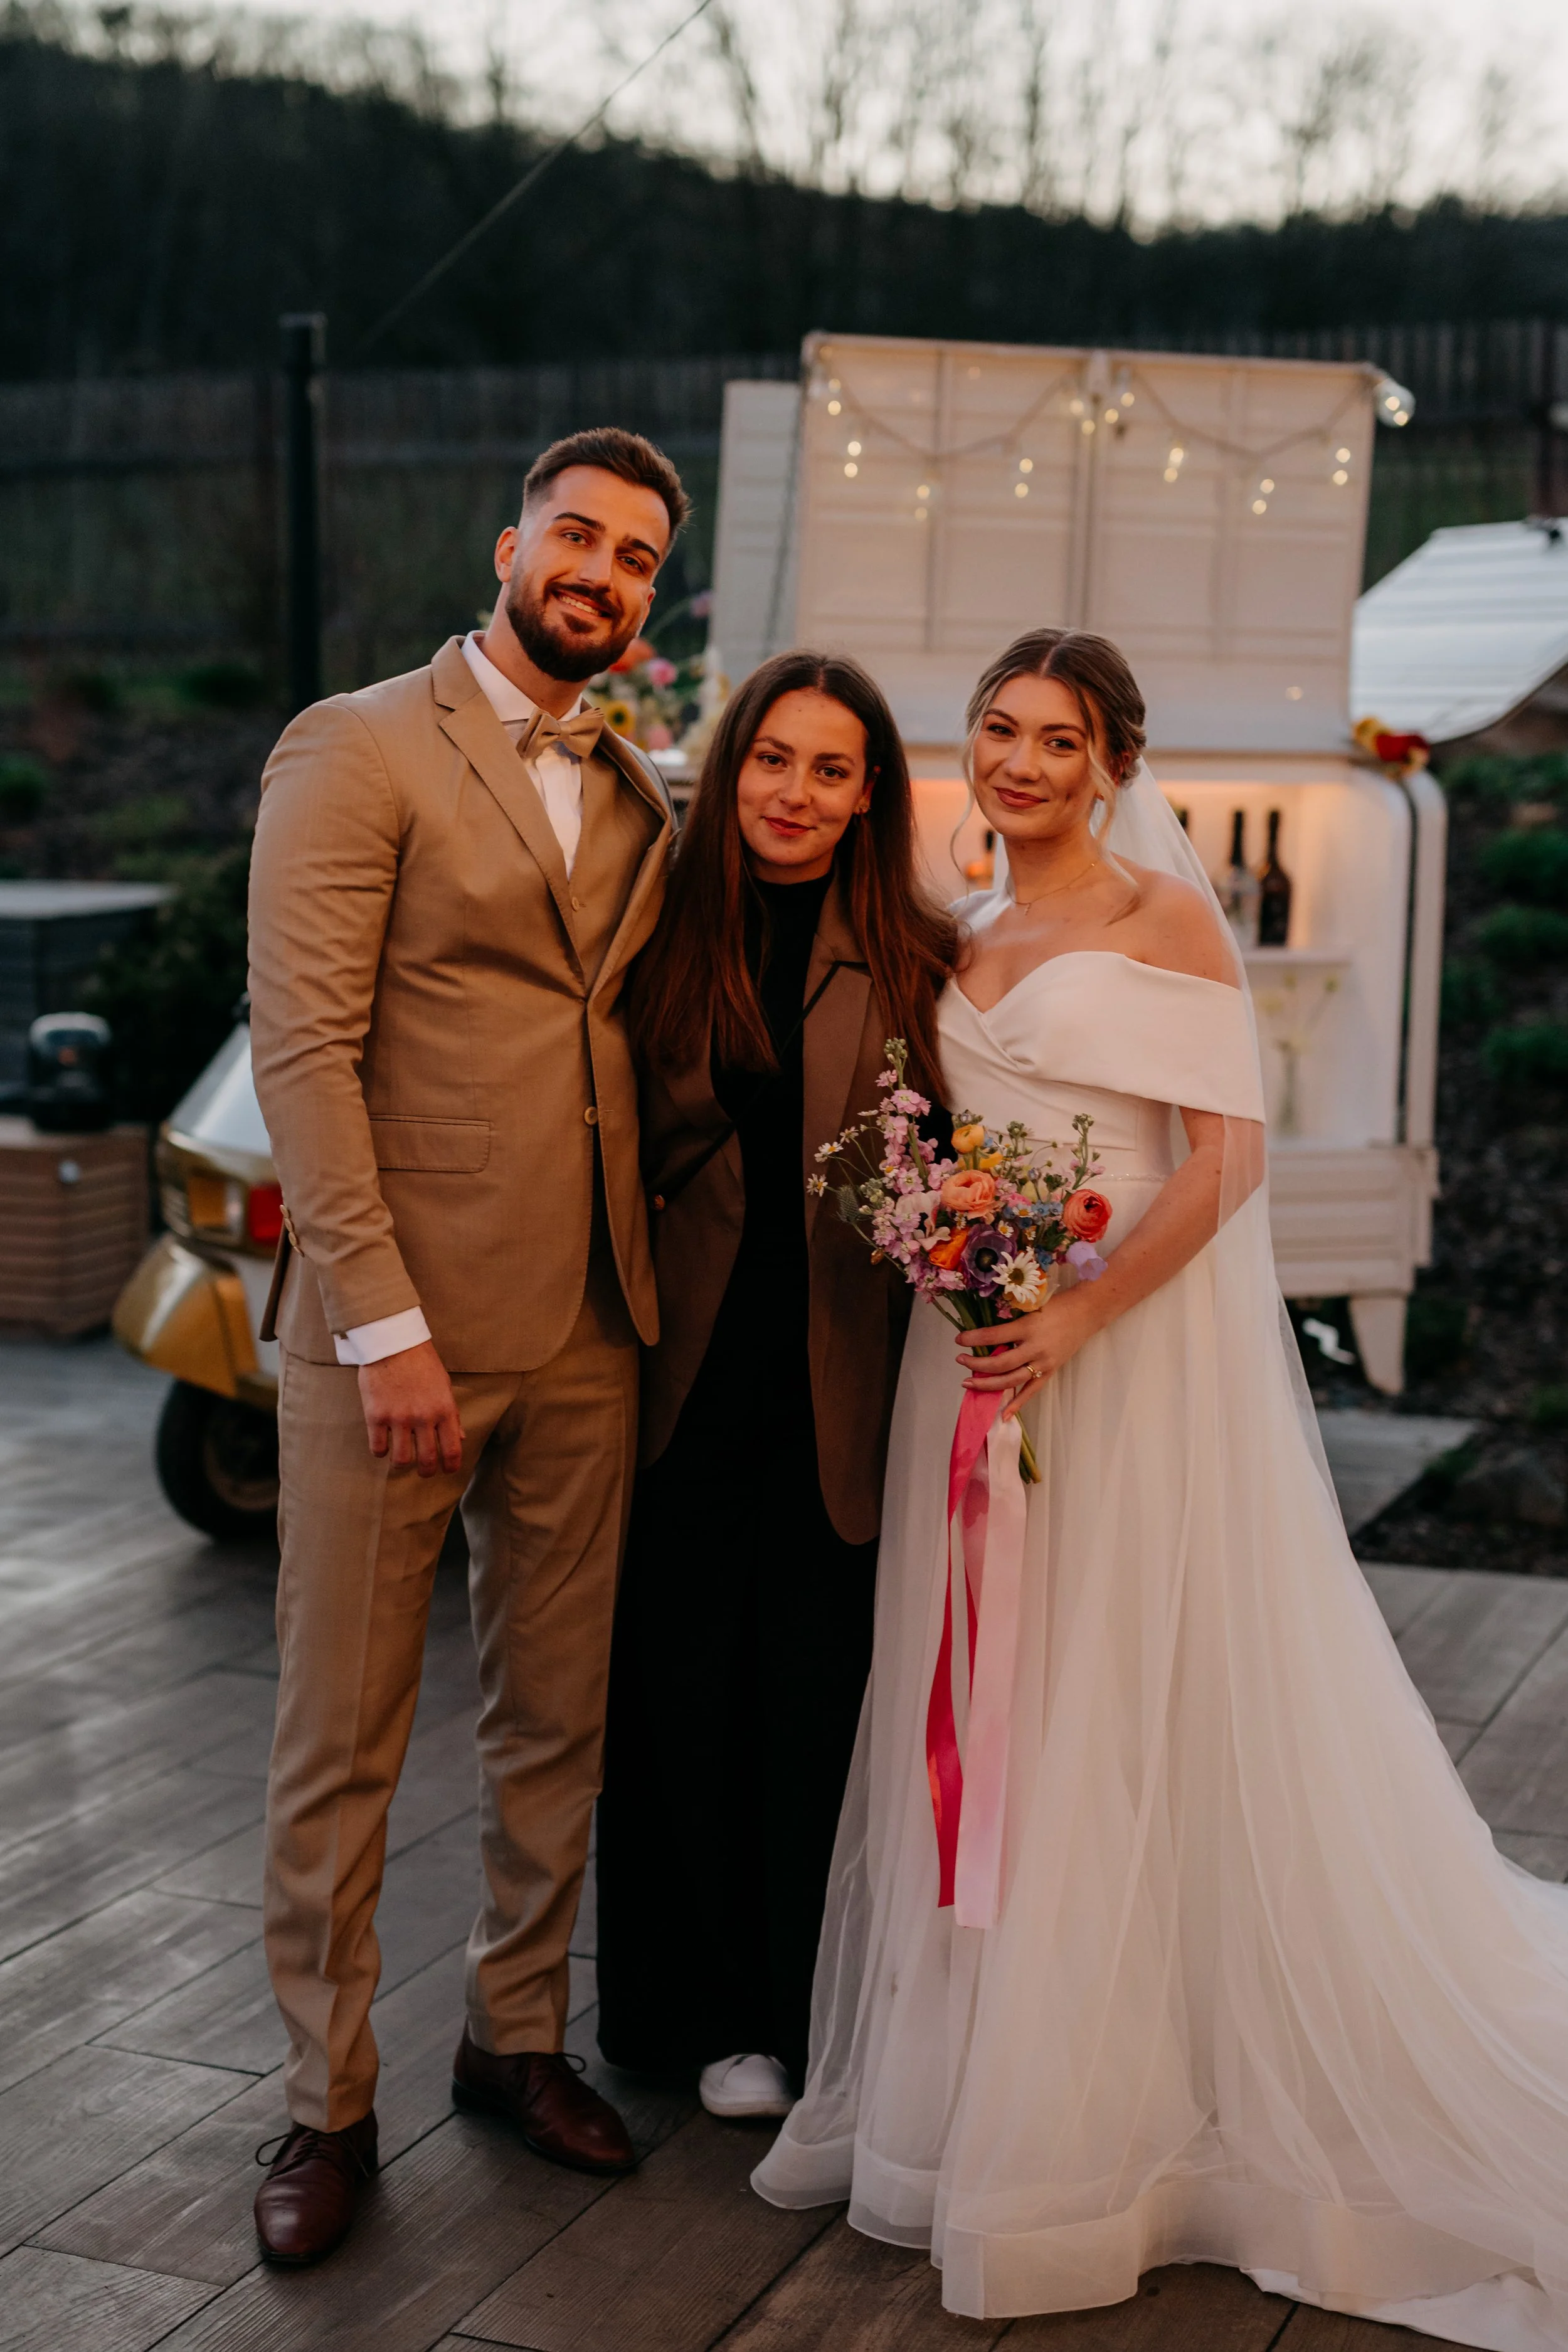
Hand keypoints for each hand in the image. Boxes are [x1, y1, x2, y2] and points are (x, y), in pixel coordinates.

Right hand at [358, 1340, 463, 1475]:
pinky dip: (381, 1452)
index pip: (452, 1450)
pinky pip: (378, 1448)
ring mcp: (398, 1418)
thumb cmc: (421, 1362)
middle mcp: (423, 1417)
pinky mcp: (375, 1415)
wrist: (392, 1342)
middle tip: (423, 1471)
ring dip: (402, 1463)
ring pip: (401, 1459)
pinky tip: (383, 1445)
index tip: (447, 1470)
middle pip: (426, 1461)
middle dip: (426, 1472)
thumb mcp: (444, 1385)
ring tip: (401, 1458)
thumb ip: (452, 1414)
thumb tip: (460, 1437)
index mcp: (444, 1409)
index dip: (450, 1466)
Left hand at [957, 1294, 1097, 1420]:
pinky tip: (1003, 1415)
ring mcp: (1044, 1363)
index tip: (959, 1340)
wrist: (1086, 1313)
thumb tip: (985, 1337)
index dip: (974, 1339)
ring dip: (988, 1384)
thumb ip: (1010, 1324)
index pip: (994, 1336)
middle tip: (960, 1361)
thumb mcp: (1030, 1309)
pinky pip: (1031, 1391)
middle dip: (977, 1364)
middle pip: (1001, 1363)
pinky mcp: (1051, 1372)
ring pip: (1012, 1380)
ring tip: (969, 1383)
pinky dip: (1017, 1404)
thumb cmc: (1056, 1306)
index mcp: (1028, 1327)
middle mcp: (1035, 1348)